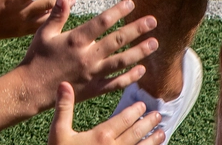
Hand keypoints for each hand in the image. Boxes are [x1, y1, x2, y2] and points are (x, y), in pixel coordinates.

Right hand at [21, 0, 157, 104]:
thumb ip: (58, 14)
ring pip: (121, 62)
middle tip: (153, 21)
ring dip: (139, 52)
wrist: (31, 90)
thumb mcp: (44, 32)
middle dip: (136, 29)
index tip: (131, 3)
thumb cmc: (36, 57)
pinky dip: (129, 77)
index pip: (102, 22)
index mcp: (75, 40)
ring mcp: (92, 74)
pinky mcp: (93, 89)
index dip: (118, 12)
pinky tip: (142, 70)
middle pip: (117, 41)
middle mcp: (87, 56)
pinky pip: (115, 83)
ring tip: (154, 44)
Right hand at [48, 82, 164, 144]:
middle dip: (147, 123)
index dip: (133, 112)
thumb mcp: (58, 132)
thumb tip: (64, 83)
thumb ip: (64, 108)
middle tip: (158, 115)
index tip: (142, 105)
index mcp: (101, 136)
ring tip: (162, 134)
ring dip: (152, 141)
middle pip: (135, 134)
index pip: (122, 120)